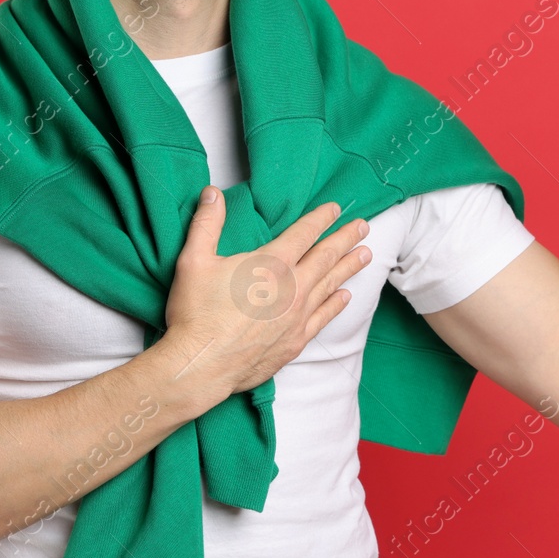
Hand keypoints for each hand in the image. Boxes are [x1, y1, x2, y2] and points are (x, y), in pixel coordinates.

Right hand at [161, 188, 373, 395]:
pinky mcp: (295, 341)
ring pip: (330, 285)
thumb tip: (212, 192)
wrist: (200, 365)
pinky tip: (345, 296)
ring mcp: (296, 316)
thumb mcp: (194, 260)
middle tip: (363, 227)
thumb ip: (206, 223)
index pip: (304, 233)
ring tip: (365, 255)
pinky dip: (336, 304)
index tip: (336, 209)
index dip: (321, 218)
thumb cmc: (196, 314)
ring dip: (348, 268)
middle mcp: (292, 288)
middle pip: (326, 257)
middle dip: (346, 239)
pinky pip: (323, 317)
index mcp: (271, 264)